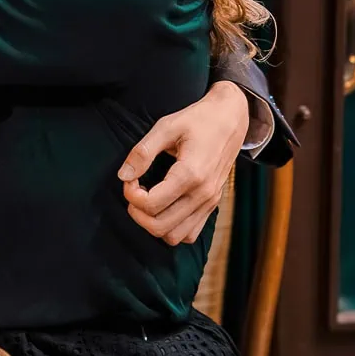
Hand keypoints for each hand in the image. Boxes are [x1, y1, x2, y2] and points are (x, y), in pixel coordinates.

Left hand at [118, 80, 248, 244]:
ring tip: (146, 201)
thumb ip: (143, 152)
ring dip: (153, 224)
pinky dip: (172, 228)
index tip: (129, 179)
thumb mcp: (166, 127)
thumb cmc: (198, 120)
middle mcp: (203, 193)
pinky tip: (164, 208)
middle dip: (137, 213)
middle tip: (134, 191)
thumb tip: (124, 175)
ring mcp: (210, 202)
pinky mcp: (212, 205)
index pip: (151, 204)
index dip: (130, 194)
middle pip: (160, 226)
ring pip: (175, 236)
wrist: (230, 119)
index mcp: (190, 173)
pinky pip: (190, 233)